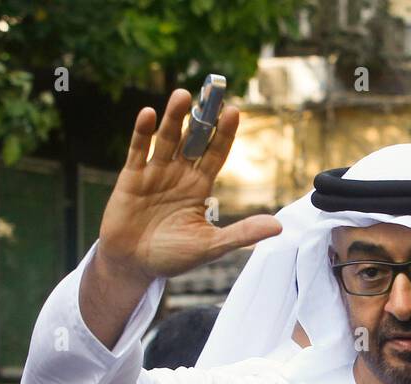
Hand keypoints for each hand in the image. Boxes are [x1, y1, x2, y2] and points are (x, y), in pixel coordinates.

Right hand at [95, 88, 281, 284]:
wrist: (133, 266)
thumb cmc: (171, 257)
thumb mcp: (210, 247)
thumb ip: (241, 233)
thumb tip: (279, 227)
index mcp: (199, 187)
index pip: (215, 153)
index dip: (224, 133)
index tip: (234, 111)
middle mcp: (179, 174)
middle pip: (193, 139)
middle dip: (202, 117)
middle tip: (212, 92)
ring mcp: (155, 173)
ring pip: (167, 139)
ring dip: (174, 117)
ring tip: (183, 95)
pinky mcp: (131, 177)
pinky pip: (138, 150)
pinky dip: (143, 132)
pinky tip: (148, 114)